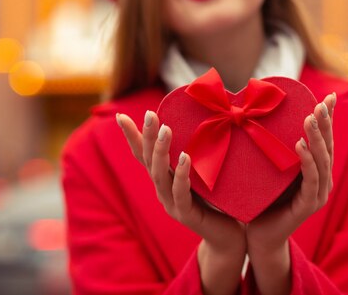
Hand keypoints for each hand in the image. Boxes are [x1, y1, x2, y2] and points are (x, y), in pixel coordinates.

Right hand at [116, 111, 245, 294]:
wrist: (227, 235)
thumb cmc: (215, 200)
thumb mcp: (200, 173)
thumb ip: (191, 155)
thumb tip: (197, 121)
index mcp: (163, 179)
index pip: (142, 154)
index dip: (131, 136)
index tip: (120, 115)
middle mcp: (162, 190)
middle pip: (148, 161)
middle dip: (146, 136)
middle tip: (150, 114)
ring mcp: (171, 204)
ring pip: (159, 175)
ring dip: (161, 151)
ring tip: (166, 129)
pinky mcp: (186, 215)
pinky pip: (180, 193)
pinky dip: (181, 174)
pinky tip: (184, 157)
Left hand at [244, 92, 336, 294]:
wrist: (257, 235)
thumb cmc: (263, 199)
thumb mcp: (271, 169)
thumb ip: (277, 149)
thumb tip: (263, 115)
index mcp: (317, 170)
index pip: (325, 140)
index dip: (329, 119)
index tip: (330, 96)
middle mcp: (322, 181)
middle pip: (328, 147)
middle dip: (325, 123)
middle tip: (321, 103)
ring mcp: (318, 194)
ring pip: (322, 161)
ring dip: (317, 137)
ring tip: (310, 117)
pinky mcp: (308, 206)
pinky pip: (311, 180)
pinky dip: (307, 161)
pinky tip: (300, 144)